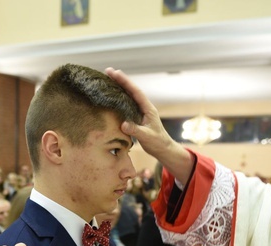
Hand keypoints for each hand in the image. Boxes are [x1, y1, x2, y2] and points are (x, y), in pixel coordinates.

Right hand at [105, 67, 193, 184]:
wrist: (163, 148)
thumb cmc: (157, 142)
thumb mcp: (147, 137)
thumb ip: (136, 130)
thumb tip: (123, 124)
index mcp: (148, 108)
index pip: (136, 92)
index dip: (126, 82)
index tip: (116, 73)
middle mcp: (144, 107)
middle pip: (131, 90)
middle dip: (120, 80)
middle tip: (108, 71)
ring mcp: (140, 111)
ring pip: (128, 95)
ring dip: (119, 87)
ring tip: (107, 79)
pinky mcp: (136, 116)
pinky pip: (126, 104)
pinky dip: (119, 97)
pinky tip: (112, 95)